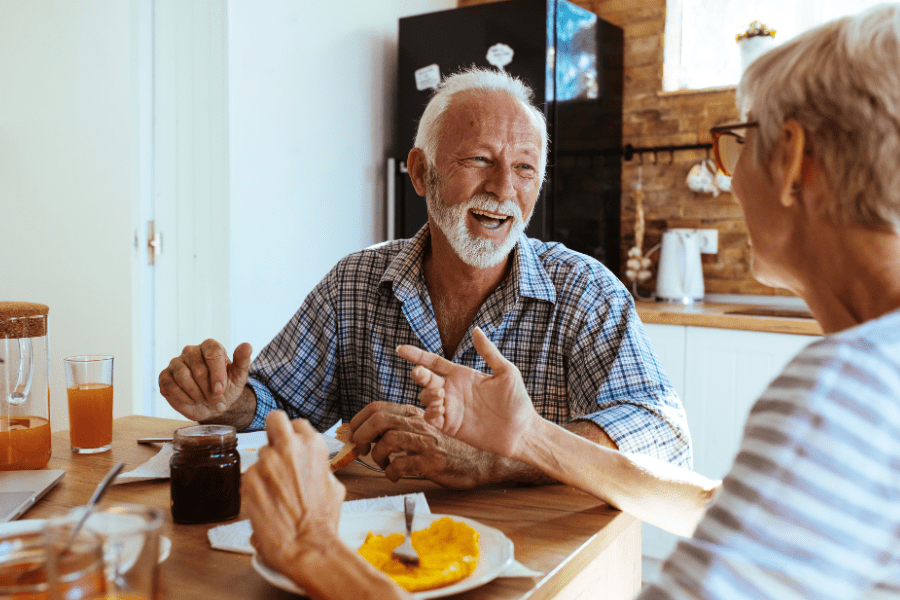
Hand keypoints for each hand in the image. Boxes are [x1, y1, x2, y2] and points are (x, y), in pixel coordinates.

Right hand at [158, 339, 251, 420]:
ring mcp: (176, 363)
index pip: (213, 353)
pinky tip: (192, 400)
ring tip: (203, 399)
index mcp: (210, 346)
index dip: (217, 374)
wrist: (212, 404)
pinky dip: (183, 398)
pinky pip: (170, 386)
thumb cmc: (226, 388)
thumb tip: (247, 346)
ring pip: (183, 376)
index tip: (220, 389)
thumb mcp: (238, 377)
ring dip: (196, 394)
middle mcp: (191, 351)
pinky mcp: (165, 376)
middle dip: (208, 389)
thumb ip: (243, 361)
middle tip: (215, 400)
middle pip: (198, 369)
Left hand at [242, 411, 346, 579]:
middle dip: (274, 432)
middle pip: (275, 420)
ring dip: (265, 467)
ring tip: (274, 491)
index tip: (292, 449)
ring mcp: (267, 462)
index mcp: (313, 445)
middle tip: (276, 453)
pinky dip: (255, 487)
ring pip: (260, 453)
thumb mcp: (334, 485)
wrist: (307, 545)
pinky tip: (266, 502)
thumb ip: (319, 467)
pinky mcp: (249, 479)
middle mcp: (289, 447)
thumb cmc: (323, 520)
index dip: (294, 437)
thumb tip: (312, 466)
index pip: (296, 424)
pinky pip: (250, 475)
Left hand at [349, 401, 490, 488]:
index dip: (358, 420)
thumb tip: (369, 435)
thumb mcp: (425, 430)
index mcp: (414, 415)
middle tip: (360, 448)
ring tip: (384, 464)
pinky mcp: (431, 463)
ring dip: (378, 455)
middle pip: (379, 419)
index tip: (352, 434)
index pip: (377, 407)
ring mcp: (426, 443)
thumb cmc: (449, 448)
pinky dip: (391, 473)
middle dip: (361, 435)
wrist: (481, 461)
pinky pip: (400, 466)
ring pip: (388, 440)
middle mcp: (419, 424)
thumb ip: (402, 428)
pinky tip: (396, 476)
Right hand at [396, 327, 538, 459]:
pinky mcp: (450, 427)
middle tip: (421, 373)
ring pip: (424, 398)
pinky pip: (430, 417)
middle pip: (425, 379)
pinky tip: (441, 408)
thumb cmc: (517, 401)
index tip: (400, 349)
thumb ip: (489, 352)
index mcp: (462, 375)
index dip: (417, 355)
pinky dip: (430, 411)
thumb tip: (476, 330)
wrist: (521, 431)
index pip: (434, 362)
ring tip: (441, 396)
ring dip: (427, 394)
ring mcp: (450, 409)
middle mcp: (452, 390)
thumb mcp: (506, 372)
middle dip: (418, 374)